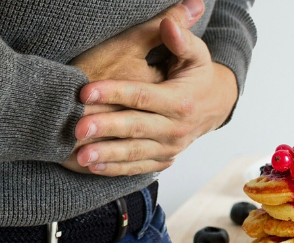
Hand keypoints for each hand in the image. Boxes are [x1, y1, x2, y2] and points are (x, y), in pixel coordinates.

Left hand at [61, 0, 205, 173]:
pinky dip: (115, 169)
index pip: (142, 97)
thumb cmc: (198, 75)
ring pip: (134, 153)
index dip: (114, 92)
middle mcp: (175, 128)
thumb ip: (181, 39)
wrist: (216, 105)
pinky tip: (93, 167)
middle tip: (77, 129)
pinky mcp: (163, 160)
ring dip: (106, 156)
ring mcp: (169, 148)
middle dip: (105, 129)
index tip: (85, 91)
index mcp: (180, 101)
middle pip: (135, 128)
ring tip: (81, 156)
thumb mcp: (196, 54)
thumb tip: (168, 22)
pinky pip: (137, 167)